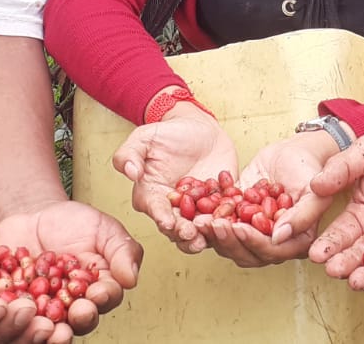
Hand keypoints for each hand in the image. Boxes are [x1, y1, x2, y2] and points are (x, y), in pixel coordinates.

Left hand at [0, 198, 144, 333]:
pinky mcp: (19, 307)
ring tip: (47, 321)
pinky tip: (13, 308)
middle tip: (77, 310)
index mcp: (100, 288)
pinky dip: (15, 313)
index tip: (98, 292)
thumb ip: (122, 250)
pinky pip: (17, 314)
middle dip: (80, 317)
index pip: (107, 299)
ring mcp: (46, 309)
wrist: (34, 216)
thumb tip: (132, 278)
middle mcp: (75, 305)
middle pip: (81, 320)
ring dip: (49, 325)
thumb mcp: (103, 228)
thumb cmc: (73, 223)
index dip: (104, 298)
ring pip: (50, 324)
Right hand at [112, 106, 236, 253]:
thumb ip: (129, 154)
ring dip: (206, 235)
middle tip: (192, 234)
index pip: (155, 210)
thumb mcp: (144, 139)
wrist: (199, 129)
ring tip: (212, 232)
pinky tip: (234, 221)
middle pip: (177, 228)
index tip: (167, 222)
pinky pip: (225, 216)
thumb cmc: (167, 135)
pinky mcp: (220, 206)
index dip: (161, 217)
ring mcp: (198, 210)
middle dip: (184, 234)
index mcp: (152, 197)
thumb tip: (129, 171)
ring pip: (201, 230)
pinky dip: (229, 220)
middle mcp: (174, 210)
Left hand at [199, 132, 336, 266]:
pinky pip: (221, 224)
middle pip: (247, 253)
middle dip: (227, 240)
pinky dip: (208, 218)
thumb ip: (303, 215)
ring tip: (200, 219)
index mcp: (295, 242)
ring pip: (230, 243)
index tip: (238, 227)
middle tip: (212, 224)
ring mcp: (254, 232)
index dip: (253, 241)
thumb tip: (279, 236)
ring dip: (213, 234)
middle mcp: (273, 243)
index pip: (271, 251)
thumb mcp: (315, 191)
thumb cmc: (310, 170)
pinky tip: (196, 207)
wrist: (295, 151)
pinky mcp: (239, 218)